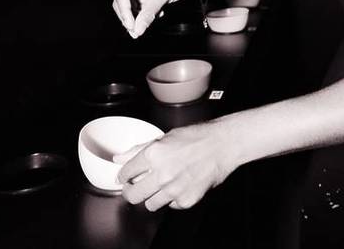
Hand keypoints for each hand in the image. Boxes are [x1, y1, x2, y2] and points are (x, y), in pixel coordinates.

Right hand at [111, 0, 200, 37]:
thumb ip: (147, 14)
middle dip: (129, 17)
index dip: (124, 13)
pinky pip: (138, 7)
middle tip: (136, 32)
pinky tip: (158, 14)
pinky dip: (144, 14)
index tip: (131, 26)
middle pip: (121, 2)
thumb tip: (137, 30)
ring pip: (129, 7)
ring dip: (138, 18)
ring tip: (148, 24)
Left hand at [114, 121, 235, 210]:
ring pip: (150, 205)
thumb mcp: (165, 137)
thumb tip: (120, 158)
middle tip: (135, 188)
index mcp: (154, 154)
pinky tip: (179, 186)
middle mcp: (162, 173)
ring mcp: (174, 189)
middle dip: (131, 192)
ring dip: (153, 197)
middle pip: (133, 195)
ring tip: (162, 186)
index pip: (125, 173)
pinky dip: (173, 199)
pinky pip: (171, 206)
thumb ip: (139, 150)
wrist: (223, 145)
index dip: (123, 177)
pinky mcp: (186, 200)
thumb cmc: (198, 137)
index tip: (125, 178)